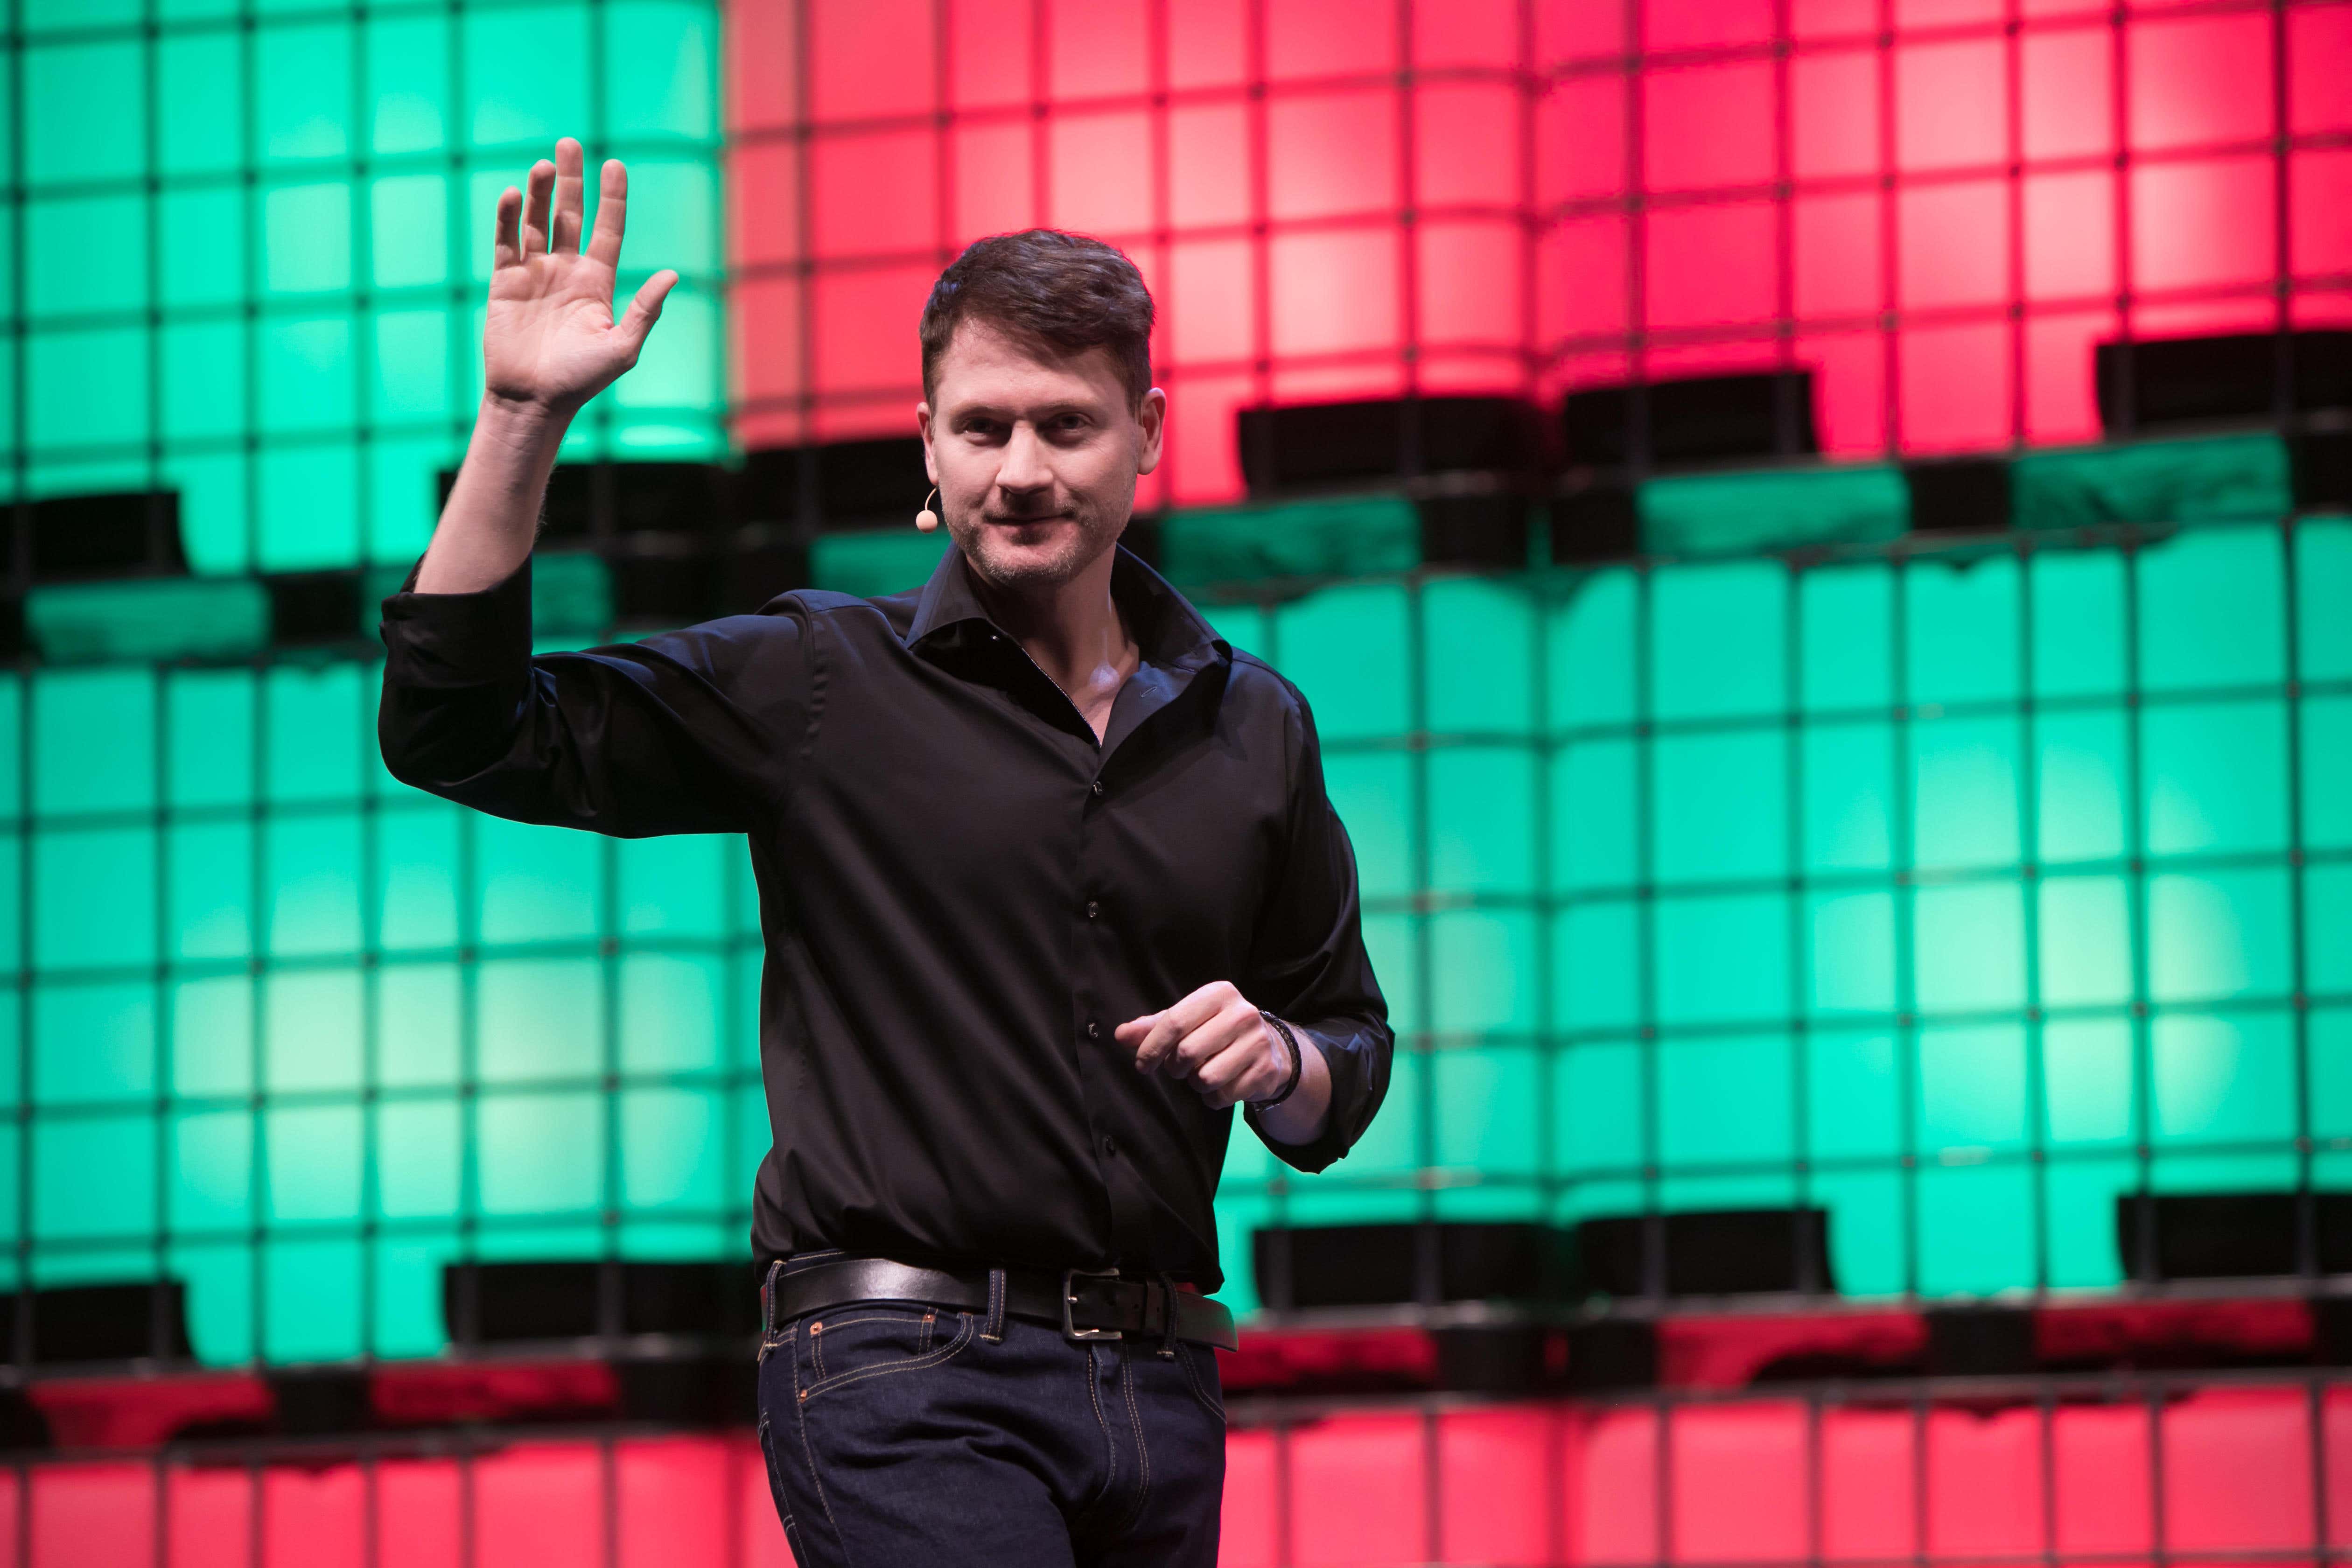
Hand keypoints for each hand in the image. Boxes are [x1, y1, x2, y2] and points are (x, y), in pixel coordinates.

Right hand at [484, 137, 676, 418]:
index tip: (614, 165)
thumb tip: (673, 275)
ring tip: (545, 164)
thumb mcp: (621, 347)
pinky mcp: (505, 282)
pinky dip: (508, 217)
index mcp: (597, 283)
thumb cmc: (581, 380)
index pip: (607, 230)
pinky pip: (505, 241)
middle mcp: (567, 271)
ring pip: (537, 221)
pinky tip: (512, 194)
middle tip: (570, 143)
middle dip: (572, 180)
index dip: (611, 198)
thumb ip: (645, 310)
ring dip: (540, 192)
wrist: (534, 400)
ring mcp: (535, 273)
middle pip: (571, 215)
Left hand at [1115, 981, 1290, 1109]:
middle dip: (1175, 1067)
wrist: (1270, 1048)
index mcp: (1219, 994)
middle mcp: (1242, 1014)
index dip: (1151, 1048)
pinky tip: (1222, 1084)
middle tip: (1179, 1067)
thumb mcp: (1187, 1020)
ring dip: (1196, 1083)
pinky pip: (1223, 1096)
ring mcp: (1258, 1043)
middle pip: (1187, 1052)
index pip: (1174, 1022)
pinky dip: (1214, 1097)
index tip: (1142, 1065)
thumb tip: (1120, 1035)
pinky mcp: (1265, 1071)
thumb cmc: (1217, 1030)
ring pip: (1205, 1078)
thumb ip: (1152, 1027)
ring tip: (1204, 1073)